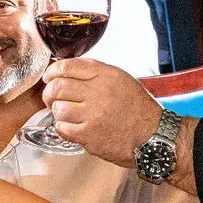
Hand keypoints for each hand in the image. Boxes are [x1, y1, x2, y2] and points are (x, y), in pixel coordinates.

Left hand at [41, 58, 164, 168]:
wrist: (153, 136)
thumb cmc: (139, 110)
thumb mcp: (122, 81)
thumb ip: (96, 74)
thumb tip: (68, 72)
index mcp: (106, 75)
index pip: (68, 66)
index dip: (52, 71)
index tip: (49, 77)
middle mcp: (98, 92)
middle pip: (58, 86)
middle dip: (49, 93)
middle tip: (51, 98)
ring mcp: (93, 114)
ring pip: (58, 108)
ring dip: (58, 112)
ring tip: (66, 115)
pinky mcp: (89, 134)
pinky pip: (62, 128)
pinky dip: (63, 128)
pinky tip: (72, 127)